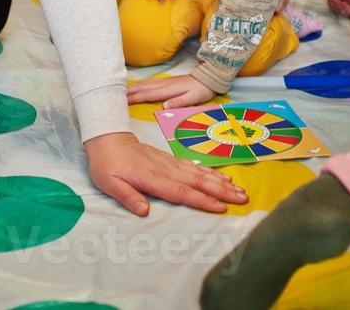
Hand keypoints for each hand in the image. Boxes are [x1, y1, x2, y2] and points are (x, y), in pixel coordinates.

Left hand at [85, 132, 247, 215]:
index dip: (202, 200)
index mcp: (152, 178)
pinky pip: (194, 167)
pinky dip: (210, 172)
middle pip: (198, 182)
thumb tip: (144, 211)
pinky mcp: (170, 159)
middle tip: (242, 198)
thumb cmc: (106, 164)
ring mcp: (170, 163)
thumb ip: (127, 197)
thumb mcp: (109, 184)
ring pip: (200, 173)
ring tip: (239, 189)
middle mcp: (166, 169)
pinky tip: (222, 178)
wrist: (107, 137)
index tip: (221, 208)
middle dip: (222, 191)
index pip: (181, 192)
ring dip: (221, 182)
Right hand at [126, 72, 216, 109]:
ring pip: (144, 84)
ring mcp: (164, 81)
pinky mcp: (166, 81)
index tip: (123, 101)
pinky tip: (135, 85)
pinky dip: (139, 84)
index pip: (148, 94)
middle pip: (143, 88)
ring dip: (132, 87)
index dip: (135, 98)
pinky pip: (149, 82)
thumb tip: (164, 106)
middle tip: (114, 96)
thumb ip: (179, 102)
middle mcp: (164, 84)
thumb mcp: (193, 98)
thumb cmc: (201, 90)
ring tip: (120, 91)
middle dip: (129, 92)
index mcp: (168, 90)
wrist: (208, 77)